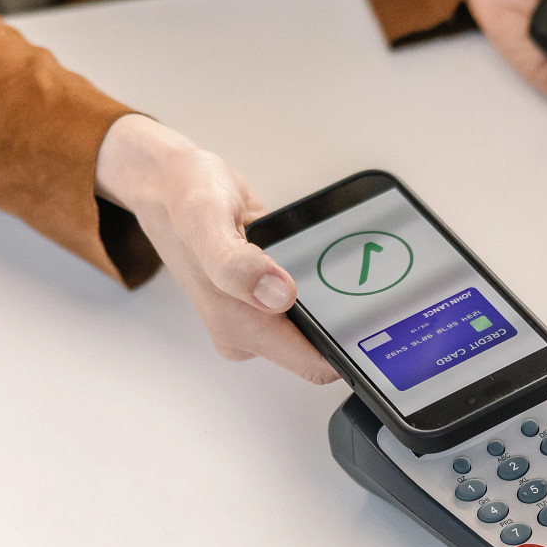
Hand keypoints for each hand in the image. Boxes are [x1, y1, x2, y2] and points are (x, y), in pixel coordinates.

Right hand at [96, 114, 337, 384]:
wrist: (171, 182)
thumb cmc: (185, 197)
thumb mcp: (205, 220)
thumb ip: (235, 265)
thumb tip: (278, 295)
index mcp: (238, 327)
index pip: (314, 363)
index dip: (349, 348)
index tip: (375, 320)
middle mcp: (249, 328)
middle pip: (323, 343)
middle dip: (346, 315)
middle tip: (358, 276)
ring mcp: (259, 312)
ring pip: (320, 318)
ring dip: (336, 294)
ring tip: (335, 258)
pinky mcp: (268, 293)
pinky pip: (311, 295)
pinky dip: (321, 276)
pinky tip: (316, 251)